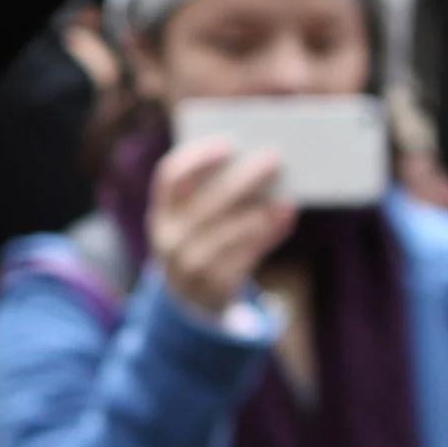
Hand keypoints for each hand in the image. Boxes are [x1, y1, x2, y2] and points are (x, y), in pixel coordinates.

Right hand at [149, 138, 295, 316]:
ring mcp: (187, 266)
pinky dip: (267, 234)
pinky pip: (243, 257)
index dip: (199, 157)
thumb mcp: (195, 222)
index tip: (230, 143)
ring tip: (286, 197)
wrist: (191, 302)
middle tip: (273, 159)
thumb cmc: (203, 245)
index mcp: (161, 213)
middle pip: (205, 203)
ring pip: (226, 233)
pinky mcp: (212, 286)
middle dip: (241, 179)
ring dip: (258, 213)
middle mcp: (168, 238)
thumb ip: (216, 196)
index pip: (171, 177)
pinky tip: (286, 217)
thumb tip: (260, 165)